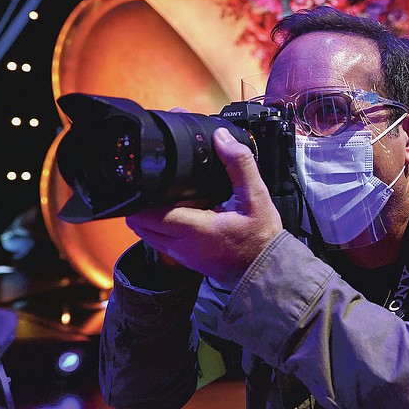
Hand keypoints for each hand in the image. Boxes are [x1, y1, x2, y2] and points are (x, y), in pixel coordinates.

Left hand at [125, 128, 282, 287]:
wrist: (266, 270)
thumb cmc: (262, 238)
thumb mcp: (257, 196)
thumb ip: (239, 164)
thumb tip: (221, 138)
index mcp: (196, 229)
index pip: (149, 215)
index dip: (142, 197)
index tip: (146, 178)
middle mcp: (183, 246)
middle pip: (141, 225)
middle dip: (142, 205)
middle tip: (154, 186)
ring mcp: (183, 256)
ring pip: (148, 236)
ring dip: (150, 218)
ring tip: (167, 199)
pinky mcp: (187, 260)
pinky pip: (161, 243)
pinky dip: (161, 228)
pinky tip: (181, 214)